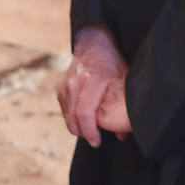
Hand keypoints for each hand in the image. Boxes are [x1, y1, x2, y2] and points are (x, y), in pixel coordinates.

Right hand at [57, 25, 127, 147]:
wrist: (94, 43)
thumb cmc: (113, 62)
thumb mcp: (124, 79)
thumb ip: (123, 104)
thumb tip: (123, 133)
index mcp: (93, 80)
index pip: (85, 113)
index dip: (90, 132)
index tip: (97, 141)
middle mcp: (76, 83)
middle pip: (74, 119)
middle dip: (85, 133)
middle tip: (96, 139)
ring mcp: (66, 86)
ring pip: (67, 117)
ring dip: (78, 127)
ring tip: (91, 130)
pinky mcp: (61, 89)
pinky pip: (64, 111)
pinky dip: (72, 119)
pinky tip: (83, 120)